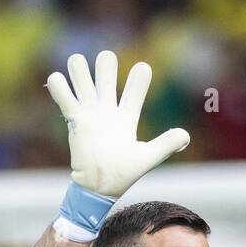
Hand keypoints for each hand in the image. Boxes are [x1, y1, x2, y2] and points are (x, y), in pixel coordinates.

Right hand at [45, 50, 189, 198]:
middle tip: (106, 59)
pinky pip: (64, 96)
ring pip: (82, 79)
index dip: (139, 78)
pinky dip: (59, 85)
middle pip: (105, 74)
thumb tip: (186, 136)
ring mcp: (90, 112)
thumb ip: (166, 144)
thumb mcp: (148, 158)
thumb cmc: (123, 174)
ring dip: (79, 68)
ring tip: (78, 64)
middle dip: (105, 63)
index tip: (143, 68)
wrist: (99, 187)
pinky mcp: (75, 119)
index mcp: (127, 117)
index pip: (134, 90)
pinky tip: (59, 79)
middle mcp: (107, 110)